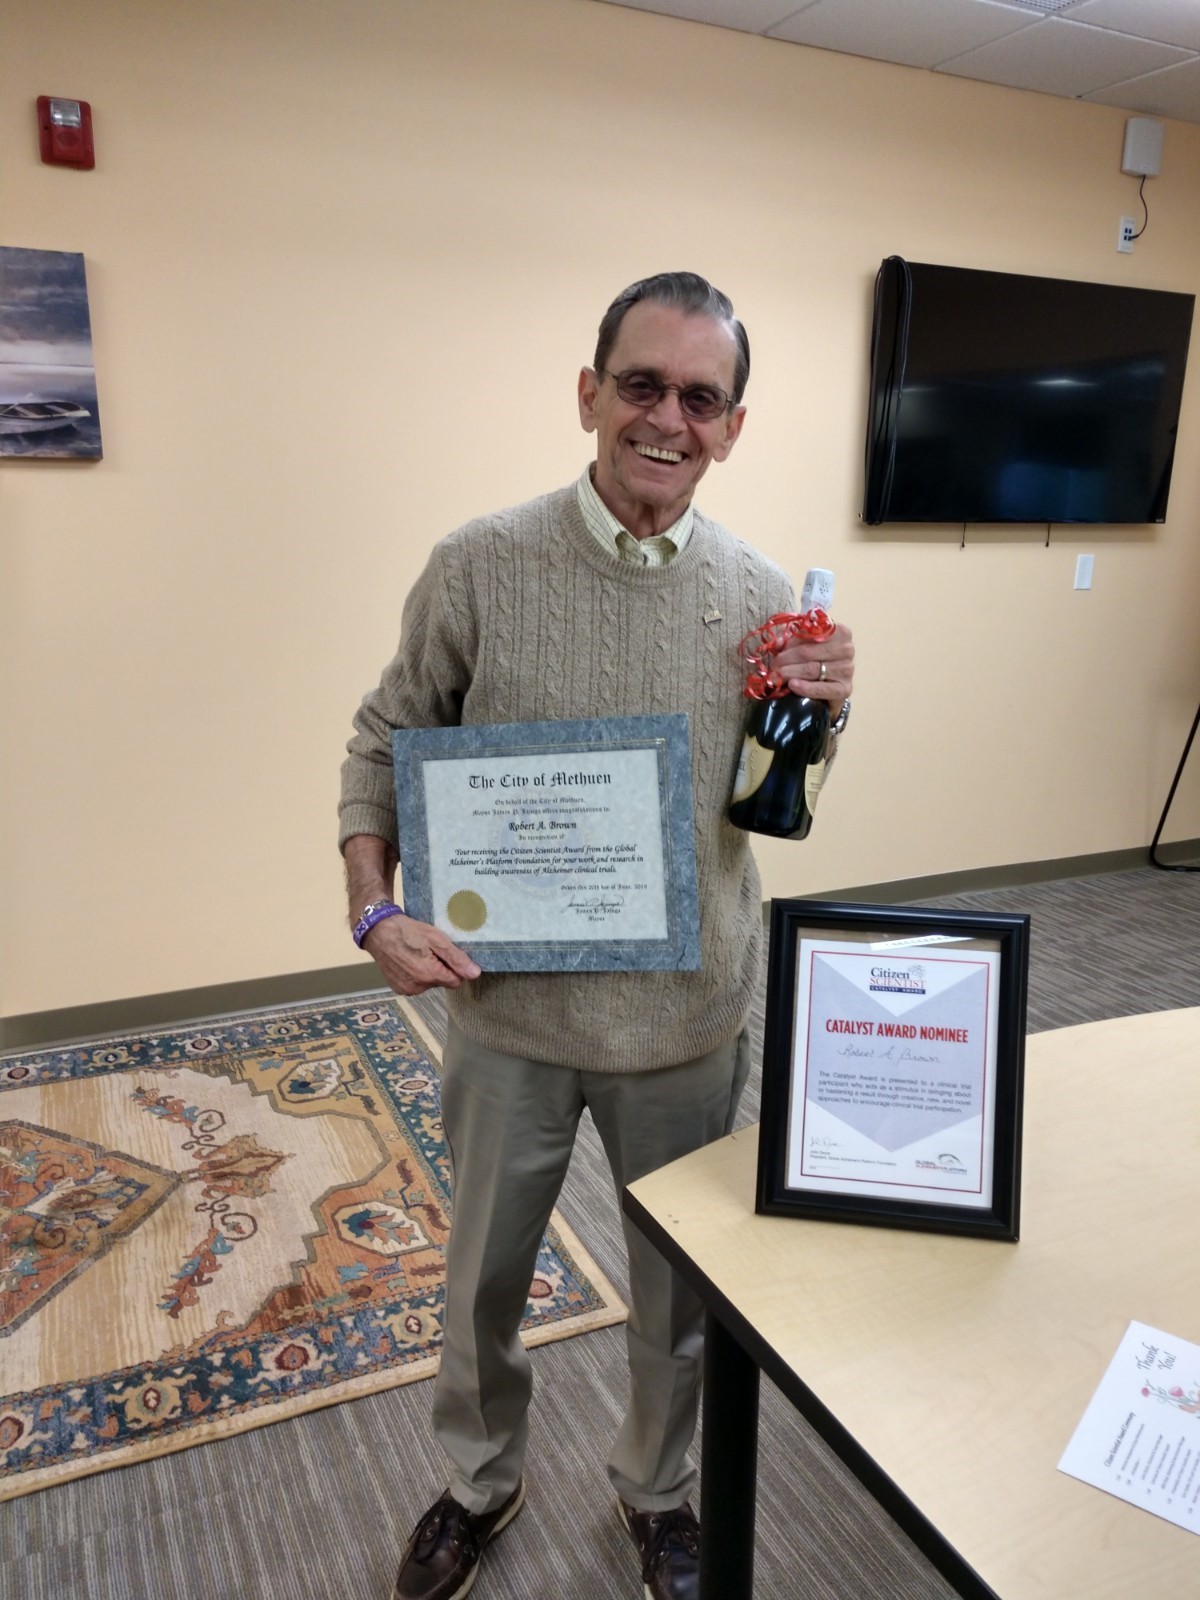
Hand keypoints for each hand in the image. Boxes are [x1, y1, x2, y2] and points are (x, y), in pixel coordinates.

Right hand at [362, 911, 481, 995]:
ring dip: (428, 973)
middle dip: (441, 969)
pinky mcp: (398, 989)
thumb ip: (456, 958)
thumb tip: (475, 974)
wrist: (379, 931)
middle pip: (442, 983)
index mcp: (429, 975)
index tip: (446, 953)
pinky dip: (415, 975)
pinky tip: (409, 961)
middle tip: (430, 951)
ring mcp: (406, 989)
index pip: (456, 981)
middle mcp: (418, 987)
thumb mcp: (436, 939)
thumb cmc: (409, 931)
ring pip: (429, 985)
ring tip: (418, 954)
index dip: (455, 967)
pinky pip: (416, 985)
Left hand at [773, 621, 854, 709]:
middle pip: (807, 652)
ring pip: (812, 669)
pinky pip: (822, 688)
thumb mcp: (801, 644)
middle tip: (772, 667)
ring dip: (790, 673)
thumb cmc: (815, 660)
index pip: (808, 634)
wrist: (830, 687)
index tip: (776, 651)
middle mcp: (846, 648)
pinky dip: (805, 687)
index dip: (789, 643)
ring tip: (776, 677)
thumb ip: (788, 639)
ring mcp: (847, 669)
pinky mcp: (845, 689)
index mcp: (838, 631)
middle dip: (785, 660)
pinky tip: (793, 685)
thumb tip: (777, 642)